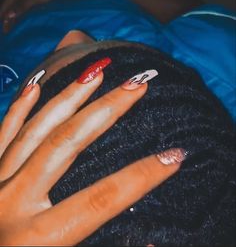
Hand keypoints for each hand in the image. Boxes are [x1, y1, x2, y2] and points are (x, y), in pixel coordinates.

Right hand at [0, 0, 63, 32]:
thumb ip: (23, 6)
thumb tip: (8, 15)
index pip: (6, 4)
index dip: (2, 15)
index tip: (0, 26)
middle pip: (10, 5)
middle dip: (7, 18)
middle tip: (6, 31)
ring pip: (16, 5)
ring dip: (13, 15)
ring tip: (9, 27)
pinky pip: (22, 3)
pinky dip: (19, 11)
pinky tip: (18, 17)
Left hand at [0, 69, 181, 245]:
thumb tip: (150, 243)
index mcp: (39, 239)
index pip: (102, 198)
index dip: (142, 177)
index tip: (174, 155)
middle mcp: (13, 202)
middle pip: (68, 144)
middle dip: (108, 110)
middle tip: (137, 84)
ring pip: (36, 129)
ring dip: (69, 97)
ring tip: (95, 72)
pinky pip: (3, 133)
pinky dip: (20, 107)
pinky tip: (35, 84)